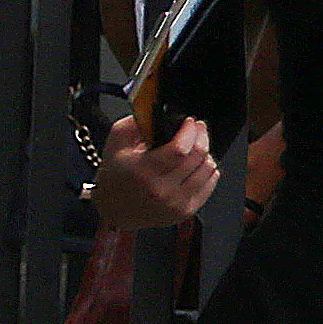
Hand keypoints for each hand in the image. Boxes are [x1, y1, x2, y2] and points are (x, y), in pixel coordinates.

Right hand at [92, 110, 216, 232]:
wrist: (113, 210)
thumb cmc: (115, 177)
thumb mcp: (115, 144)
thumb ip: (135, 123)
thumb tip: (157, 112)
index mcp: (143, 171)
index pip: (180, 148)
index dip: (190, 131)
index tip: (190, 122)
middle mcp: (161, 189)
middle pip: (198, 156)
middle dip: (201, 136)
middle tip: (197, 128)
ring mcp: (176, 202)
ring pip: (208, 169)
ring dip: (205, 153)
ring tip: (196, 148)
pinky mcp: (186, 212)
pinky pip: (210, 184)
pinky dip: (208, 171)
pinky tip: (197, 165)